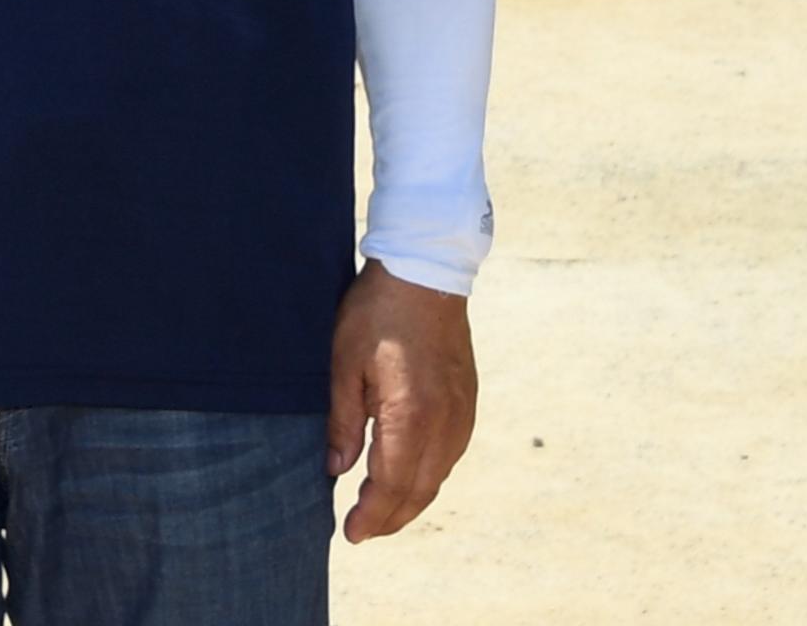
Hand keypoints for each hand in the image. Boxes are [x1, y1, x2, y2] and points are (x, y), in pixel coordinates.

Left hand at [327, 263, 475, 542]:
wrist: (425, 273)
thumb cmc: (377, 313)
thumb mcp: (343, 364)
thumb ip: (343, 423)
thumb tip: (337, 471)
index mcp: (410, 416)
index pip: (391, 485)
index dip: (370, 515)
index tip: (350, 533)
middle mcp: (444, 423)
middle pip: (419, 491)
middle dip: (390, 519)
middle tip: (362, 532)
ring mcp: (462, 414)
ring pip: (438, 477)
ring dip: (410, 501)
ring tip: (381, 512)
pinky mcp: (469, 402)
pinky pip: (450, 455)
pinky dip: (428, 476)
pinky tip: (409, 477)